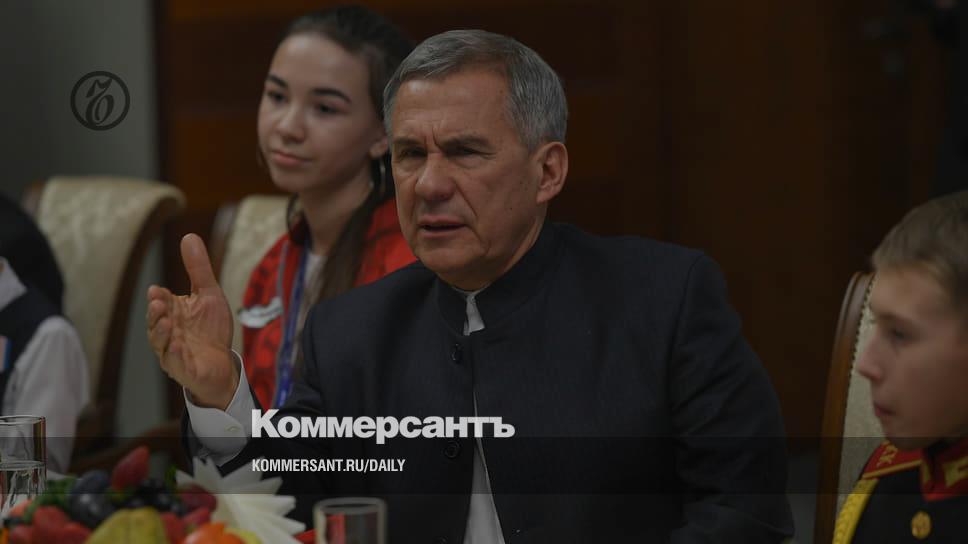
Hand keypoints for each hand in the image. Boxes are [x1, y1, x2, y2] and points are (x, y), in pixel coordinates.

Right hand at [146, 234, 237, 409]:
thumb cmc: (210, 328)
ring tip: (167, 323)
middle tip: (159, 303)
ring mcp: (172, 352)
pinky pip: (174, 363)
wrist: (222, 362)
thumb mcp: (209, 294)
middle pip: (156, 322)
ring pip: (160, 343)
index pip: (160, 302)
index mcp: (172, 312)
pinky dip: (174, 355)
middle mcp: (167, 332)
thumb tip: (189, 235)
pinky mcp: (183, 369)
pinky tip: (177, 346)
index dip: (158, 298)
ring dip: (161, 334)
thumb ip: (198, 269)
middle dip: (155, 313)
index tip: (157, 291)